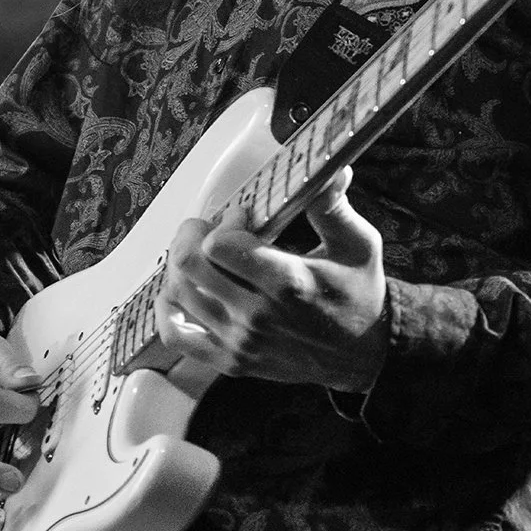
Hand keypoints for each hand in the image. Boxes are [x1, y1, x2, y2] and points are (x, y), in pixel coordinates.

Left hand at [157, 165, 388, 389]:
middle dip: (191, 235)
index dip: (224, 222)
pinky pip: (176, 335)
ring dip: (181, 265)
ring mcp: (240, 342)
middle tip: (210, 228)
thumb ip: (333, 207)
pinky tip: (181, 291)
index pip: (219, 246)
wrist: (363, 355)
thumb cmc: (359, 296)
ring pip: (178, 295)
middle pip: (188, 266)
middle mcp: (257, 315)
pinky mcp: (231, 361)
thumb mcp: (358, 245)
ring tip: (202, 254)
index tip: (243, 216)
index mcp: (287, 282)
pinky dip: (168, 309)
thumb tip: (330, 169)